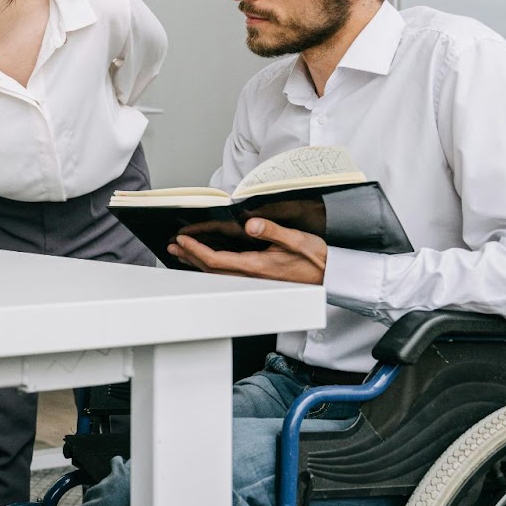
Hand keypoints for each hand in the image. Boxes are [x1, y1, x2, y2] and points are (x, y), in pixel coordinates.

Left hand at [168, 216, 327, 284]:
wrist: (331, 276)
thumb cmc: (316, 259)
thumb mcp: (297, 240)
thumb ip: (273, 231)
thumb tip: (251, 224)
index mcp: (257, 266)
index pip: (216, 260)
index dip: (196, 250)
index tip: (183, 240)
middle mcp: (252, 276)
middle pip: (211, 269)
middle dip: (190, 257)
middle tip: (174, 247)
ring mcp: (254, 280)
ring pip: (218, 274)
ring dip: (198, 264)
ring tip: (182, 254)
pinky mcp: (258, 279)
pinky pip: (228, 275)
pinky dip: (211, 267)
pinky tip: (207, 262)